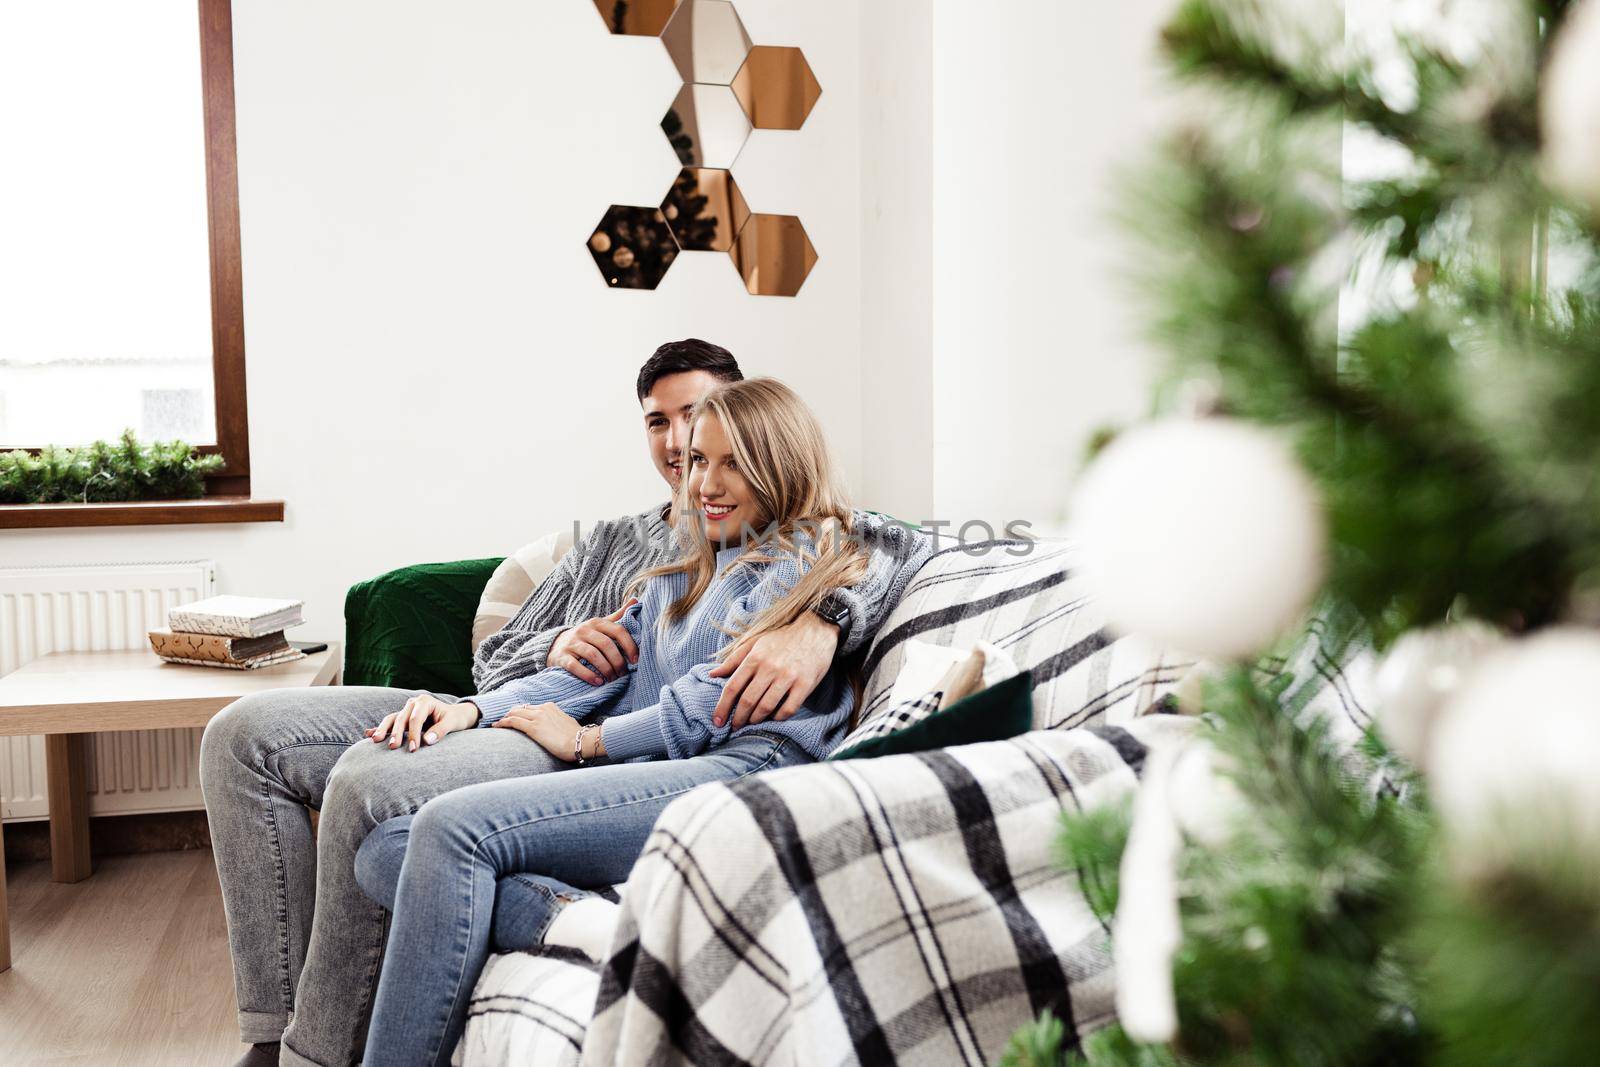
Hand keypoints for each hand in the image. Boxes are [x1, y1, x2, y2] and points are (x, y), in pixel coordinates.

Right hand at [366, 695, 480, 751]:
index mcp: (425, 702)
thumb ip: (440, 731)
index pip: (416, 719)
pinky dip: (380, 728)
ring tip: (374, 740)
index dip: (413, 734)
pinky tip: (369, 734)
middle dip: (396, 733)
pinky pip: (390, 722)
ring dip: (383, 729)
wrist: (455, 715)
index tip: (413, 749)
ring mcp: (406, 709)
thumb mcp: (452, 723)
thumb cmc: (454, 719)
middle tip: (392, 747)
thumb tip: (427, 741)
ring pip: (392, 719)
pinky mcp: (403, 717)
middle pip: (401, 718)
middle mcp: (413, 703)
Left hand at [492, 702, 602, 761]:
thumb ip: (556, 723)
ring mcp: (537, 717)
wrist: (580, 742)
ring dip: (504, 718)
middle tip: (502, 721)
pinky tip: (496, 726)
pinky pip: (512, 721)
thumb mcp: (565, 725)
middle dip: (509, 714)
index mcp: (551, 707)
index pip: (530, 707)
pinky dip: (502, 723)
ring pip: (514, 713)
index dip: (520, 712)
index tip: (514, 717)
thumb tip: (552, 730)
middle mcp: (543, 708)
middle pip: (520, 708)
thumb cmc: (576, 737)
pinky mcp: (533, 727)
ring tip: (497, 724)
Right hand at [547, 600, 638, 685]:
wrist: (555, 645)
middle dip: (618, 661)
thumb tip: (635, 600)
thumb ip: (617, 615)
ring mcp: (572, 643)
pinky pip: (576, 666)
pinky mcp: (562, 656)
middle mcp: (584, 630)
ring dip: (606, 669)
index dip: (630, 646)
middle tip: (623, 674)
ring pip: (593, 655)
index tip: (635, 660)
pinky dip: (589, 675)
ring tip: (612, 679)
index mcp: (596, 622)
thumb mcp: (600, 625)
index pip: (618, 630)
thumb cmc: (585, 637)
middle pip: (606, 644)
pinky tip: (598, 682)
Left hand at [709, 611, 838, 728]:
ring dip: (756, 719)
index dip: (722, 707)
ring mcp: (788, 676)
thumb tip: (712, 674)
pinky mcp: (804, 684)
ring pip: (766, 706)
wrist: (815, 630)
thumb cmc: (782, 638)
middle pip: (748, 700)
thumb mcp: (756, 643)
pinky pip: (788, 709)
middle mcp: (770, 667)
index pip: (732, 687)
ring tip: (752, 722)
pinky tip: (774, 717)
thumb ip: (734, 659)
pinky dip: (778, 717)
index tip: (717, 721)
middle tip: (735, 726)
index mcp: (755, 657)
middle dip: (738, 718)